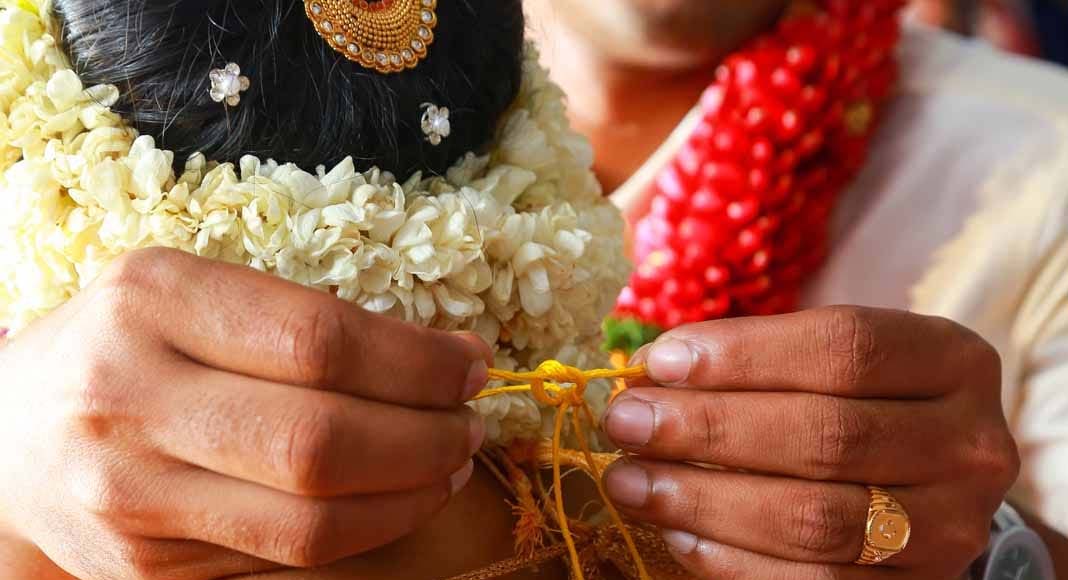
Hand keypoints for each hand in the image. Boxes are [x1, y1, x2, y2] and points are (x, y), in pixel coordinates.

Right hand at [0, 248, 489, 579]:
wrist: (13, 441)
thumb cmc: (127, 347)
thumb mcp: (193, 296)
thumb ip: (303, 323)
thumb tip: (446, 360)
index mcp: (150, 299)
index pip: (320, 340)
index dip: (418, 363)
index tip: (471, 364)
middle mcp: (127, 397)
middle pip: (321, 442)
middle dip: (427, 438)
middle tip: (470, 423)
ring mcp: (129, 496)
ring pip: (310, 522)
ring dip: (409, 495)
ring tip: (447, 463)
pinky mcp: (143, 568)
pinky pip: (284, 560)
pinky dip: (361, 531)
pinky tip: (391, 500)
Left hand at [601, 306, 1019, 578]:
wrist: (924, 485)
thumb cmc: (857, 402)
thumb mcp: (830, 362)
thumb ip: (756, 361)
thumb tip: (652, 374)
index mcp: (954, 362)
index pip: (846, 347)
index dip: (744, 355)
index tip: (660, 363)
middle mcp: (969, 446)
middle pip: (826, 434)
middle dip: (707, 429)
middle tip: (626, 422)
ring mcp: (951, 529)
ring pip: (815, 518)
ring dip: (703, 500)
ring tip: (631, 482)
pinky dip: (730, 559)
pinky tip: (675, 532)